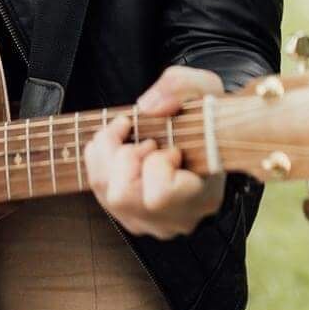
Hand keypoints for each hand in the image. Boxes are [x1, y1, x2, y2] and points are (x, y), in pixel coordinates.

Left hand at [83, 66, 226, 239]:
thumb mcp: (205, 88)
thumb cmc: (207, 117)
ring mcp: (150, 222)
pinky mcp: (130, 215)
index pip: (159, 195)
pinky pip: (99, 189)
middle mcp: (175, 219)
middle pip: (122, 196)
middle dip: (126, 156)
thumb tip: (147, 106)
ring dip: (112, 156)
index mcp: (201, 197)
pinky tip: (124, 147)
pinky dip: (103, 159)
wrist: (209, 137)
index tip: (172, 147)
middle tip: (148, 141)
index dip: (156, 163)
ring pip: (106, 193)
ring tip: (136, 142)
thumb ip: (180, 87)